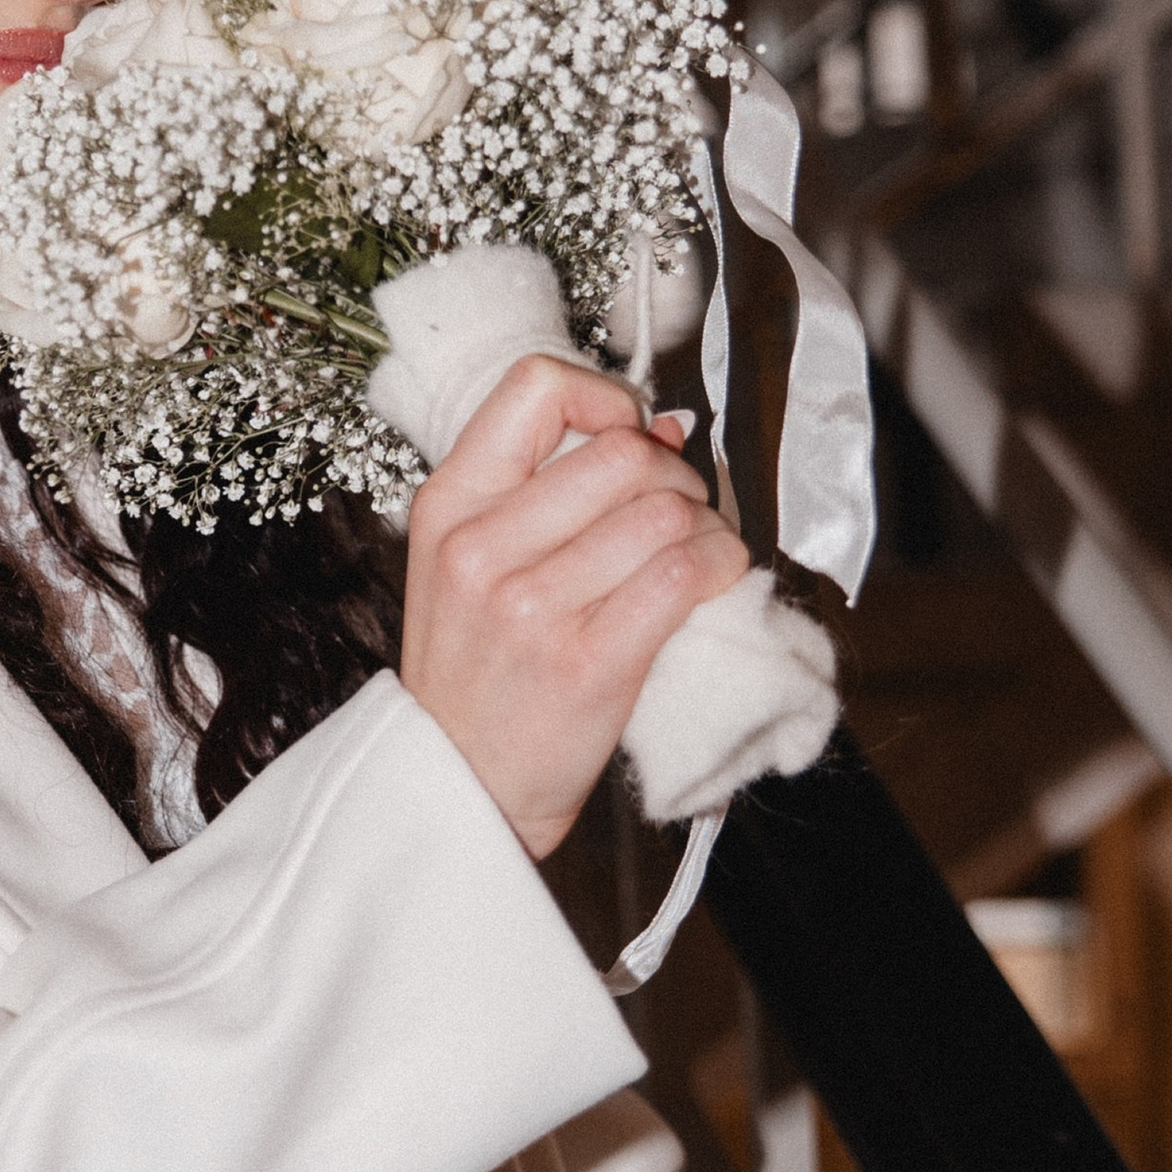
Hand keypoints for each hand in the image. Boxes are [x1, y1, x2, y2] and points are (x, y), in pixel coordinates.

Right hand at [398, 354, 749, 861]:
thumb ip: (546, 488)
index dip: (605, 396)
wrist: (461, 784)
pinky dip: (723, 565)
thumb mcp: (468, 561)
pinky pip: (686, 574)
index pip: (536, 387)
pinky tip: (714, 580)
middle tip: (675, 511)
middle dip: (673, 475)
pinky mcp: (590, 661)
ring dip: (706, 526)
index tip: (627, 435)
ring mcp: (533, 606)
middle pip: (622, 452)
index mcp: (449, 505)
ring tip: (694, 553)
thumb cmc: (476, 671)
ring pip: (666, 512)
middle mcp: (482, 547)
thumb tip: (661, 424)